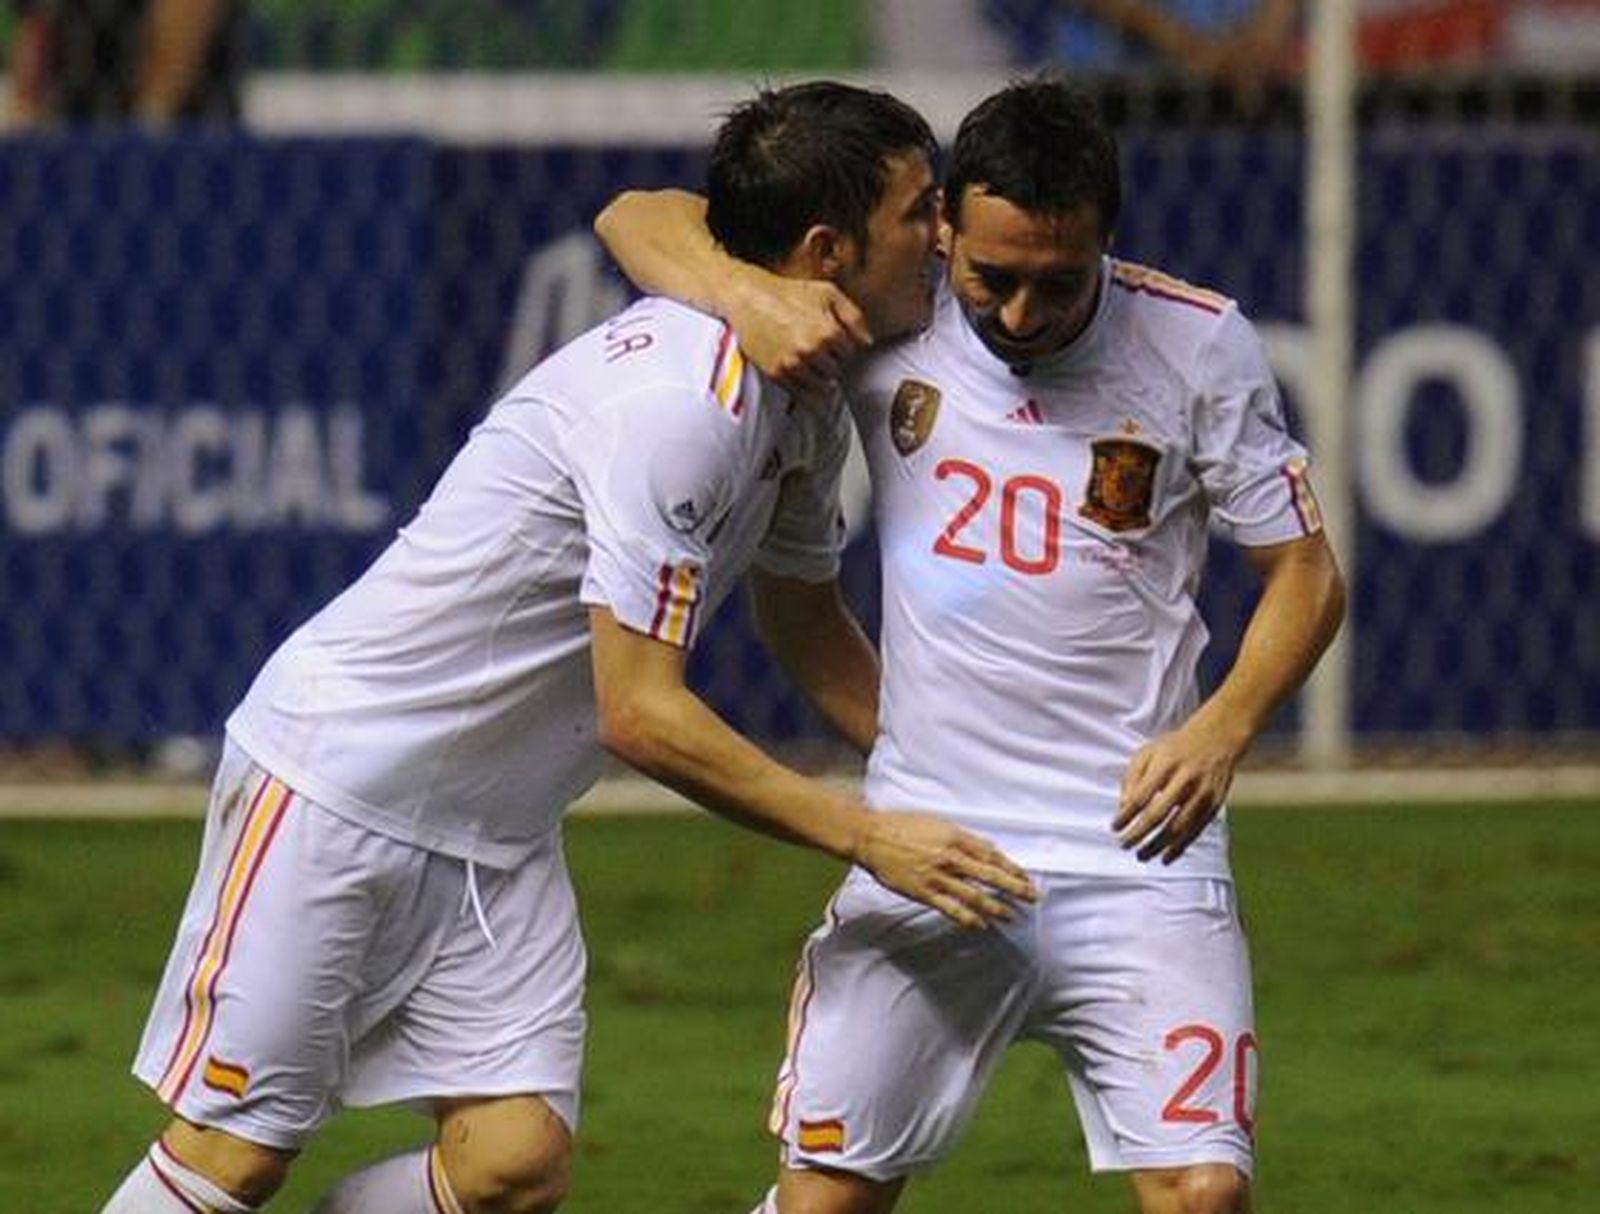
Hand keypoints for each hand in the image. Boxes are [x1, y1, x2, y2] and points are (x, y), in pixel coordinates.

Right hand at [723, 266, 871, 400]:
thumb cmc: (786, 293)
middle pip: (837, 370)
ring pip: (822, 385)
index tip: (834, 341)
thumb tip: (867, 342)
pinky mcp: (777, 374)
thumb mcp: (828, 293)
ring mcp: (793, 365)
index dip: (843, 346)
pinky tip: (806, 378)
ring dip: (820, 376)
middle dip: (831, 361)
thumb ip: (854, 317)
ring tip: (810, 360)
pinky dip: (808, 391)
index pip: (851, 353)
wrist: (748, 298)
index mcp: (828, 331)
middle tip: (819, 349)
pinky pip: (802, 395)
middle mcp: (811, 351)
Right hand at [854, 811, 1036, 928]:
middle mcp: (950, 857)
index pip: (992, 854)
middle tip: (1032, 898)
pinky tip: (980, 925)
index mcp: (955, 837)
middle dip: (1014, 888)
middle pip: (990, 875)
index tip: (1025, 877)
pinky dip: (968, 918)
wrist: (870, 836)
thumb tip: (983, 849)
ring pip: (975, 895)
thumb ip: (960, 837)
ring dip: (996, 908)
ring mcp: (937, 876)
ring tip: (1012, 917)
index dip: (1011, 867)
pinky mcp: (924, 892)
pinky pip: (951, 908)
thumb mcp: (936, 823)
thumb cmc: (901, 826)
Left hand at [1113, 714, 1248, 864]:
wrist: (1218, 738)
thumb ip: (1132, 777)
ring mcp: (1203, 793)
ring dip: (1157, 846)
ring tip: (1141, 856)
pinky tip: (1165, 858)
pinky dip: (1180, 848)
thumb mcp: (1148, 752)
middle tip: (1124, 845)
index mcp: (1166, 764)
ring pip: (1178, 827)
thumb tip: (1123, 808)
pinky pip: (1195, 832)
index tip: (1114, 827)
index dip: (1126, 815)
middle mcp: (1186, 779)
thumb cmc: (1175, 748)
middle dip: (1139, 833)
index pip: (1141, 796)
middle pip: (1158, 814)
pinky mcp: (1215, 804)